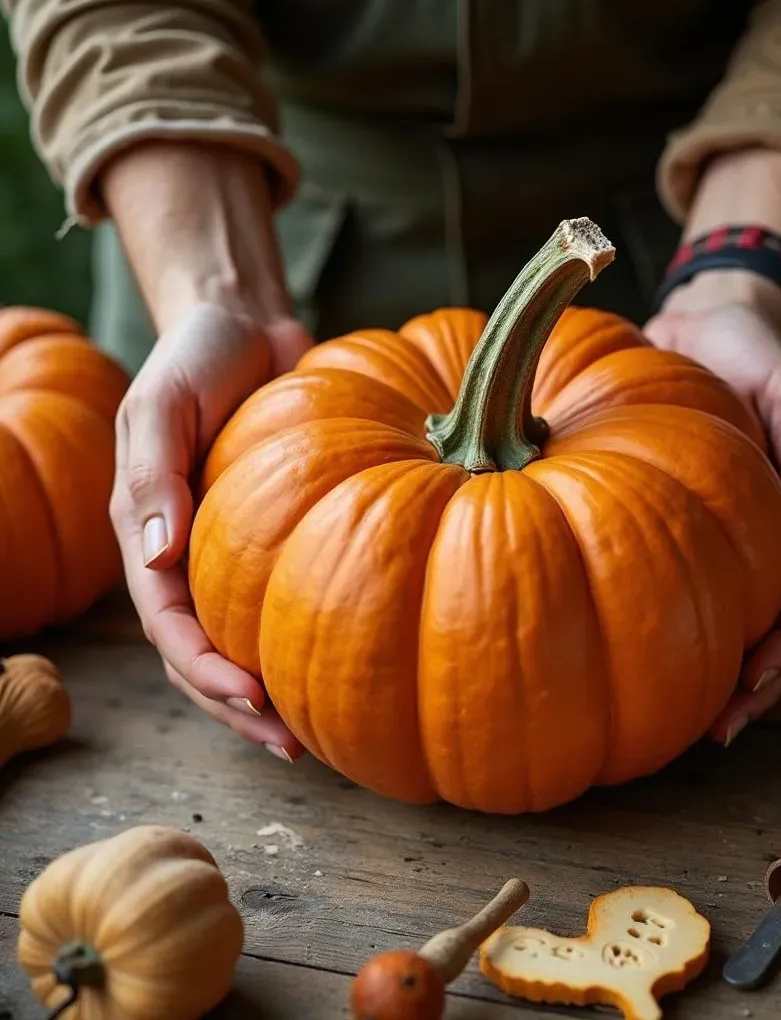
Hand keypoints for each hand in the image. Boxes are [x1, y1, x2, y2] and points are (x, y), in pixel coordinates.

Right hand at [109, 303, 311, 759]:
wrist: (246, 326)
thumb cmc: (195, 359)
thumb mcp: (158, 406)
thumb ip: (151, 477)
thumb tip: (154, 560)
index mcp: (147, 535)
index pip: (169, 625)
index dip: (204, 670)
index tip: (252, 697)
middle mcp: (187, 557)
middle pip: (204, 653)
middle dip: (239, 705)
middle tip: (291, 742)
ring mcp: (234, 552)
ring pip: (245, 639)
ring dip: (272, 690)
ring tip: (313, 732)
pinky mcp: (281, 535)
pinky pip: (288, 597)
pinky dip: (308, 636)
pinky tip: (344, 661)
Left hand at [643, 273, 780, 745]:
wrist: (695, 324)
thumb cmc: (748, 349)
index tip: (754, 684)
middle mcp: (764, 535)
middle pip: (774, 629)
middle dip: (754, 685)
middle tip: (719, 729)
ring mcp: (722, 534)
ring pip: (730, 620)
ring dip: (717, 673)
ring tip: (690, 720)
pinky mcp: (676, 524)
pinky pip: (679, 582)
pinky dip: (670, 624)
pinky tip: (639, 652)